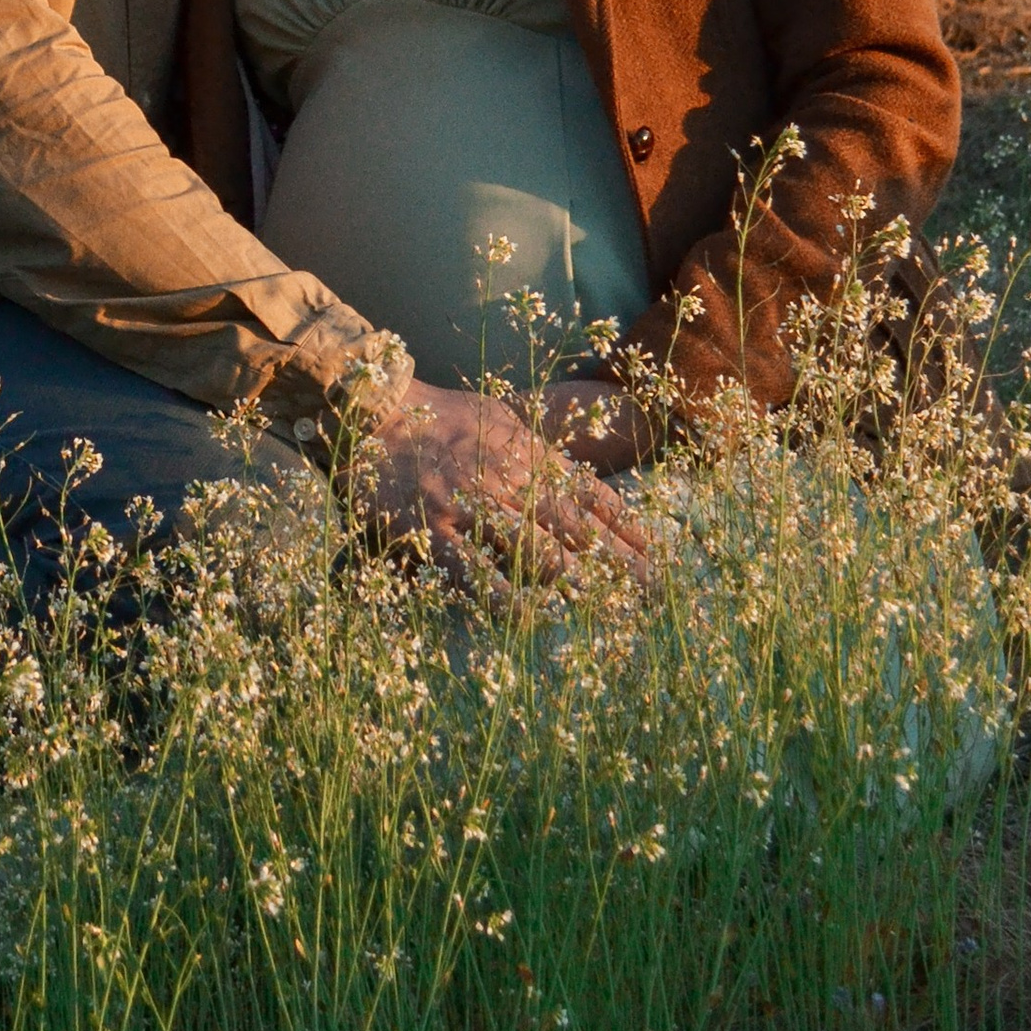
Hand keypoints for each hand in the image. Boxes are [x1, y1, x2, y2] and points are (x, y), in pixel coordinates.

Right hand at [360, 380, 648, 587]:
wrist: (372, 411)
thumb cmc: (436, 417)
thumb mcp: (499, 417)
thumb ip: (537, 449)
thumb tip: (578, 481)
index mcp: (529, 451)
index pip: (593, 496)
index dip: (629, 531)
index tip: (658, 559)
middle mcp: (510, 479)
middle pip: (579, 532)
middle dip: (621, 568)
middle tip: (653, 599)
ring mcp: (473, 509)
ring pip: (541, 557)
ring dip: (579, 588)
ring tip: (610, 614)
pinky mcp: (436, 535)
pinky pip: (481, 577)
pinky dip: (510, 601)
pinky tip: (533, 619)